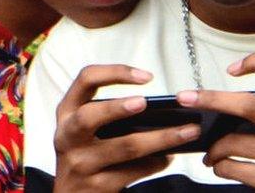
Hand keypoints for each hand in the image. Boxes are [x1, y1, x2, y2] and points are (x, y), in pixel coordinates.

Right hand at [53, 64, 200, 191]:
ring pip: (125, 147)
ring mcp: (81, 164)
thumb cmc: (83, 154)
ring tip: (186, 131)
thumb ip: (104, 114)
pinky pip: (133, 172)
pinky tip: (168, 158)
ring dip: (161, 138)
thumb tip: (155, 108)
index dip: (114, 73)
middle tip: (146, 102)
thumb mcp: (83, 129)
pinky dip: (155, 163)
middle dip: (118, 107)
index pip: (86, 79)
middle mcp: (68, 136)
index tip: (146, 76)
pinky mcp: (97, 187)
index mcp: (67, 112)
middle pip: (90, 116)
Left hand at [177, 53, 254, 192]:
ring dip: (213, 148)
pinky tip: (222, 166)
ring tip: (210, 151)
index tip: (233, 69)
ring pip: (231, 142)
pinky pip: (232, 168)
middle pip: (247, 104)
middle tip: (185, 98)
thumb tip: (229, 104)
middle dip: (210, 99)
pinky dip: (219, 167)